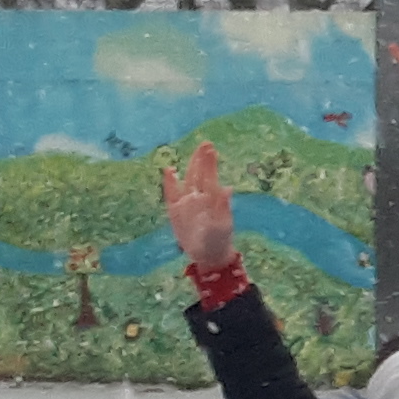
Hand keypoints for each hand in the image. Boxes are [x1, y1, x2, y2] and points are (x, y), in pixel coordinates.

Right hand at [157, 139, 235, 271]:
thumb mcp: (223, 224)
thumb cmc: (219, 239)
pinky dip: (170, 182)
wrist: (207, 254)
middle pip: (199, 174)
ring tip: (195, 152)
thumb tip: (228, 189)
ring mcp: (186, 202)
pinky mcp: (174, 210)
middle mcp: (199, 197)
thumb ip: (223, 207)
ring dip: (191, 166)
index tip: (211, 148)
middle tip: (206, 143)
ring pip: (188, 180)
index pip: (210, 177)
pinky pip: (171, 193)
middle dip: (202, 159)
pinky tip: (170, 170)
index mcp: (212, 199)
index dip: (210, 163)